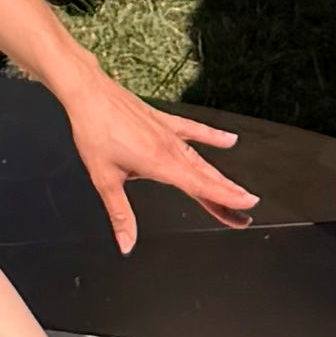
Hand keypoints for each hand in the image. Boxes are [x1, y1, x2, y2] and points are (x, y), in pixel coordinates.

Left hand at [53, 61, 258, 253]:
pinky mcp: (162, 120)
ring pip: (202, 158)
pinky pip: (193, 130)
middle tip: (246, 212)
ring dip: (221, 176)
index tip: (247, 207)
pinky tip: (229, 140)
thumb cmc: (94, 131)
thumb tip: (126, 243)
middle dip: (227, 195)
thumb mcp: (104, 179)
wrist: (88, 93)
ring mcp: (168, 133)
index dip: (225, 198)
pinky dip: (211, 136)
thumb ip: (120, 214)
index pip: (200, 186)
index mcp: (159, 163)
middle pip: (205, 176)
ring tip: (238, 190)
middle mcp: (169, 148)